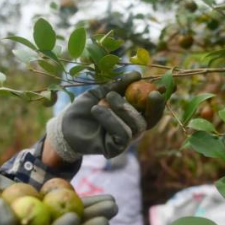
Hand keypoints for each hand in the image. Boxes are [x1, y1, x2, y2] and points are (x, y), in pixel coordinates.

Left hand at [46, 71, 164, 161]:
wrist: (66, 123)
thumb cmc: (85, 107)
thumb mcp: (102, 91)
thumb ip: (119, 85)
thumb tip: (137, 74)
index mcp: (132, 114)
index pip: (152, 110)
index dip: (159, 102)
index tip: (159, 89)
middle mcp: (132, 129)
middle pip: (150, 120)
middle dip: (150, 106)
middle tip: (149, 93)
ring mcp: (124, 141)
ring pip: (136, 126)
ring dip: (122, 108)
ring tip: (105, 99)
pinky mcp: (114, 149)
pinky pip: (122, 134)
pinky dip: (110, 119)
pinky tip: (97, 110)